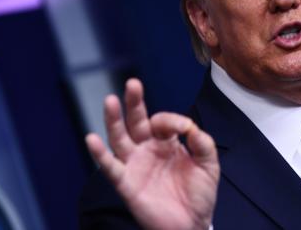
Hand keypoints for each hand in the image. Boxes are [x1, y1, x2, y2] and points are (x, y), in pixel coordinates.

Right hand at [86, 78, 219, 229]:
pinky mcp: (126, 184)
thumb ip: (203, 144)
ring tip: (111, 100)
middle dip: (134, 102)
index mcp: (167, 142)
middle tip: (133, 84)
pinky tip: (92, 139)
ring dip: (114, 120)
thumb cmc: (199, 195)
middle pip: (136, 121)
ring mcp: (135, 165)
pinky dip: (99, 154)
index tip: (186, 128)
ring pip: (120, 138)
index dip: (172, 120)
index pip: (162, 121)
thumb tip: (191, 127)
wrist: (193, 225)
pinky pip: (110, 167)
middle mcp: (147, 149)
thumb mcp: (209, 165)